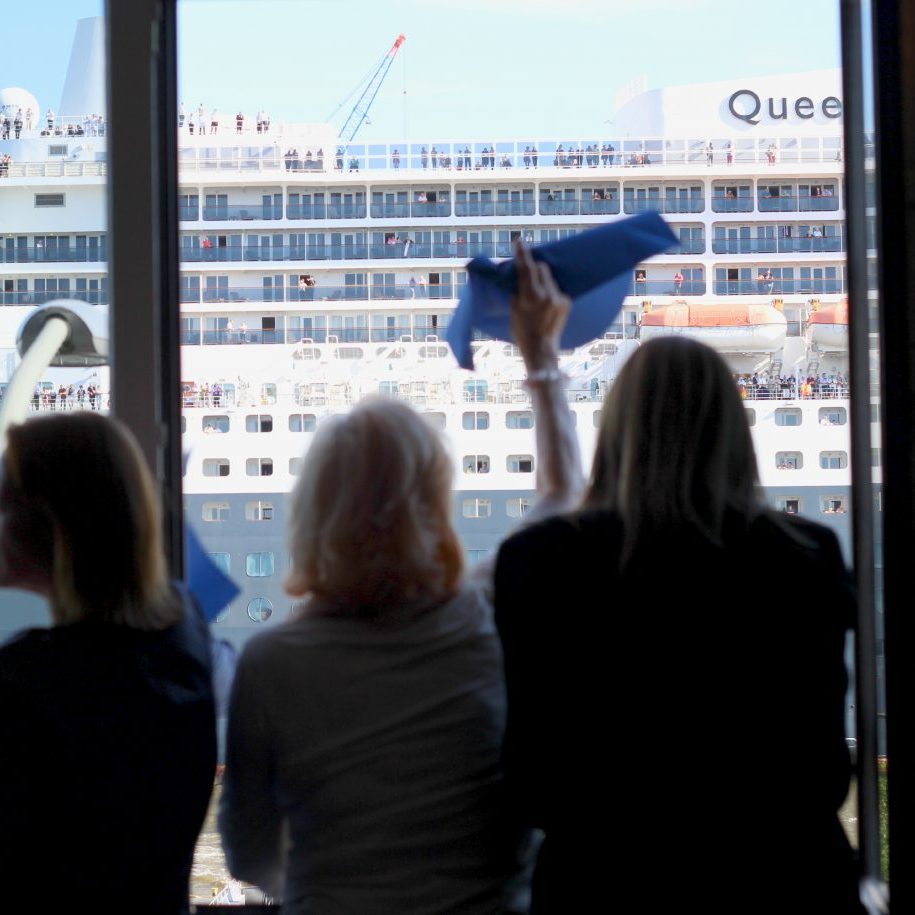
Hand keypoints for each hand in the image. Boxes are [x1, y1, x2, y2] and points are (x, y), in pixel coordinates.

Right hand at [511, 239, 570, 370]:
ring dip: (543, 282)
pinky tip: (545, 305)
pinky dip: (550, 293)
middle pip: (542, 268)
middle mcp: (547, 295)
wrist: (541, 349)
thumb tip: (520, 280)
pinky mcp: (567, 303)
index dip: (522, 254)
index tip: (519, 241)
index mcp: (531, 297)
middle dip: (535, 268)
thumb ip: (518, 293)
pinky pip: (557, 290)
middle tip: (528, 273)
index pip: (526, 269)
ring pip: (550, 279)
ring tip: (537, 296)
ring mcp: (559, 299)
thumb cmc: (522, 332)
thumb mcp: (514, 311)